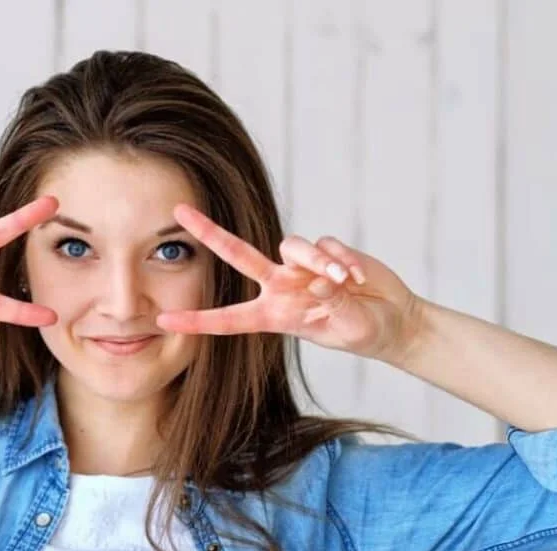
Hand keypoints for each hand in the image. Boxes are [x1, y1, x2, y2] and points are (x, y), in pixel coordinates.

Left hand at [155, 204, 423, 360]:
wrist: (392, 320)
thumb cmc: (362, 332)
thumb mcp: (346, 328)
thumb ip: (332, 305)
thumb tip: (318, 280)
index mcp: (274, 315)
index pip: (228, 319)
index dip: (197, 321)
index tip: (164, 321)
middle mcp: (280, 286)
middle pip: (237, 254)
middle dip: (209, 232)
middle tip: (180, 211)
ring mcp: (301, 266)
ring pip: (293, 246)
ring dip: (320, 262)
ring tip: (346, 282)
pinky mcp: (326, 251)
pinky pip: (325, 246)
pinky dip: (344, 260)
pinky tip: (360, 278)